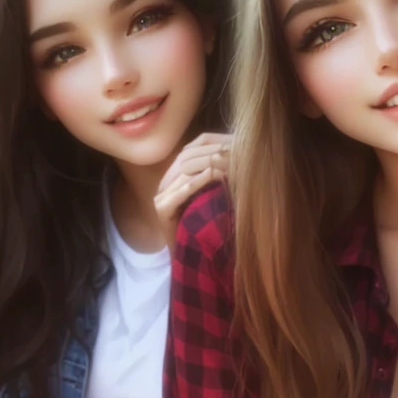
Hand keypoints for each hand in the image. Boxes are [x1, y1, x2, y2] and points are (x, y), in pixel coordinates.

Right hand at [155, 131, 230, 246]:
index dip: (212, 146)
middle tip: (232, 148)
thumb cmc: (208, 225)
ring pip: (184, 172)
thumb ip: (217, 177)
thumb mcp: (216, 195)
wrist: (193, 255)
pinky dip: (196, 182)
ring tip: (226, 159)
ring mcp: (162, 195)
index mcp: (176, 176)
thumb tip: (235, 154)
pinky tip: (211, 175)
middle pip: (187, 159)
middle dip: (211, 154)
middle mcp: (166, 183)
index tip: (234, 143)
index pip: (192, 152)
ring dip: (207, 165)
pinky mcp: (161, 208)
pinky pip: (180, 191)